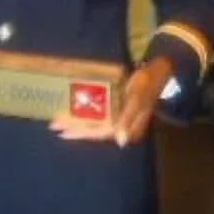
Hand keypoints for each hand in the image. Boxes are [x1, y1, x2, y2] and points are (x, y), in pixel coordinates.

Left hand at [49, 57, 172, 145]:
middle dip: (75, 129)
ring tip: (59, 121)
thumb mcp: (137, 98)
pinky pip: (99, 117)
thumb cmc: (147, 82)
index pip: (100, 133)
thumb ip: (129, 118)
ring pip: (95, 125)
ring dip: (78, 123)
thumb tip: (120, 141)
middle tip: (54, 126)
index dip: (82, 133)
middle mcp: (124, 127)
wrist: (159, 72)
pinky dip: (85, 115)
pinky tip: (74, 112)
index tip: (63, 132)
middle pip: (95, 131)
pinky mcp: (119, 111)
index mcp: (129, 128)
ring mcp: (121, 120)